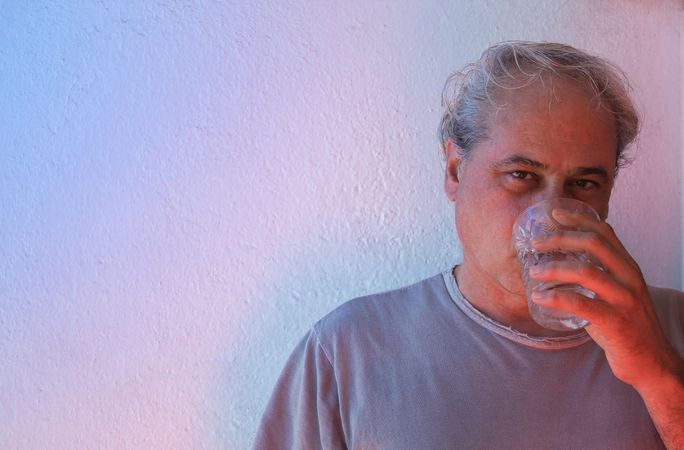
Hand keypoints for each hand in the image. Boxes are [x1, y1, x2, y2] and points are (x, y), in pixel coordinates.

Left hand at [529, 208, 679, 389]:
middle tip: (536, 243)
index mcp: (628, 267)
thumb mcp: (617, 293)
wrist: (651, 362)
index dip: (579, 219)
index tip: (555, 214)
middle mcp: (629, 277)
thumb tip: (561, 265)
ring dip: (553, 268)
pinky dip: (555, 298)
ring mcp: (624, 299)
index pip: (605, 232)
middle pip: (592, 244)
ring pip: (585, 271)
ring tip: (533, 272)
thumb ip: (598, 277)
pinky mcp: (615, 321)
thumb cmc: (627, 326)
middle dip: (560, 238)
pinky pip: (580, 303)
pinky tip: (539, 299)